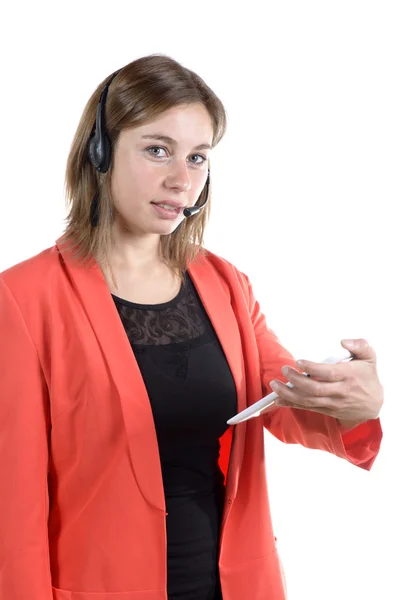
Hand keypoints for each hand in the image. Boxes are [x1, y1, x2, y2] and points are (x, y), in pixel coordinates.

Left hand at [268, 339, 383, 426]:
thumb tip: (344, 341)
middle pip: (314, 389)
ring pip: (308, 401)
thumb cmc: (368, 376)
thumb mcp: (370, 357)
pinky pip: (307, 408)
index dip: (312, 368)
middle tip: (284, 369)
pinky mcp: (327, 410)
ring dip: (289, 394)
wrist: (374, 404)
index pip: (328, 373)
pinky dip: (291, 404)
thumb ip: (360, 346)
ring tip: (274, 385)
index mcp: (348, 376)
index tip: (299, 362)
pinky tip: (278, 399)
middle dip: (296, 380)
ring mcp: (332, 403)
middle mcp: (339, 391)